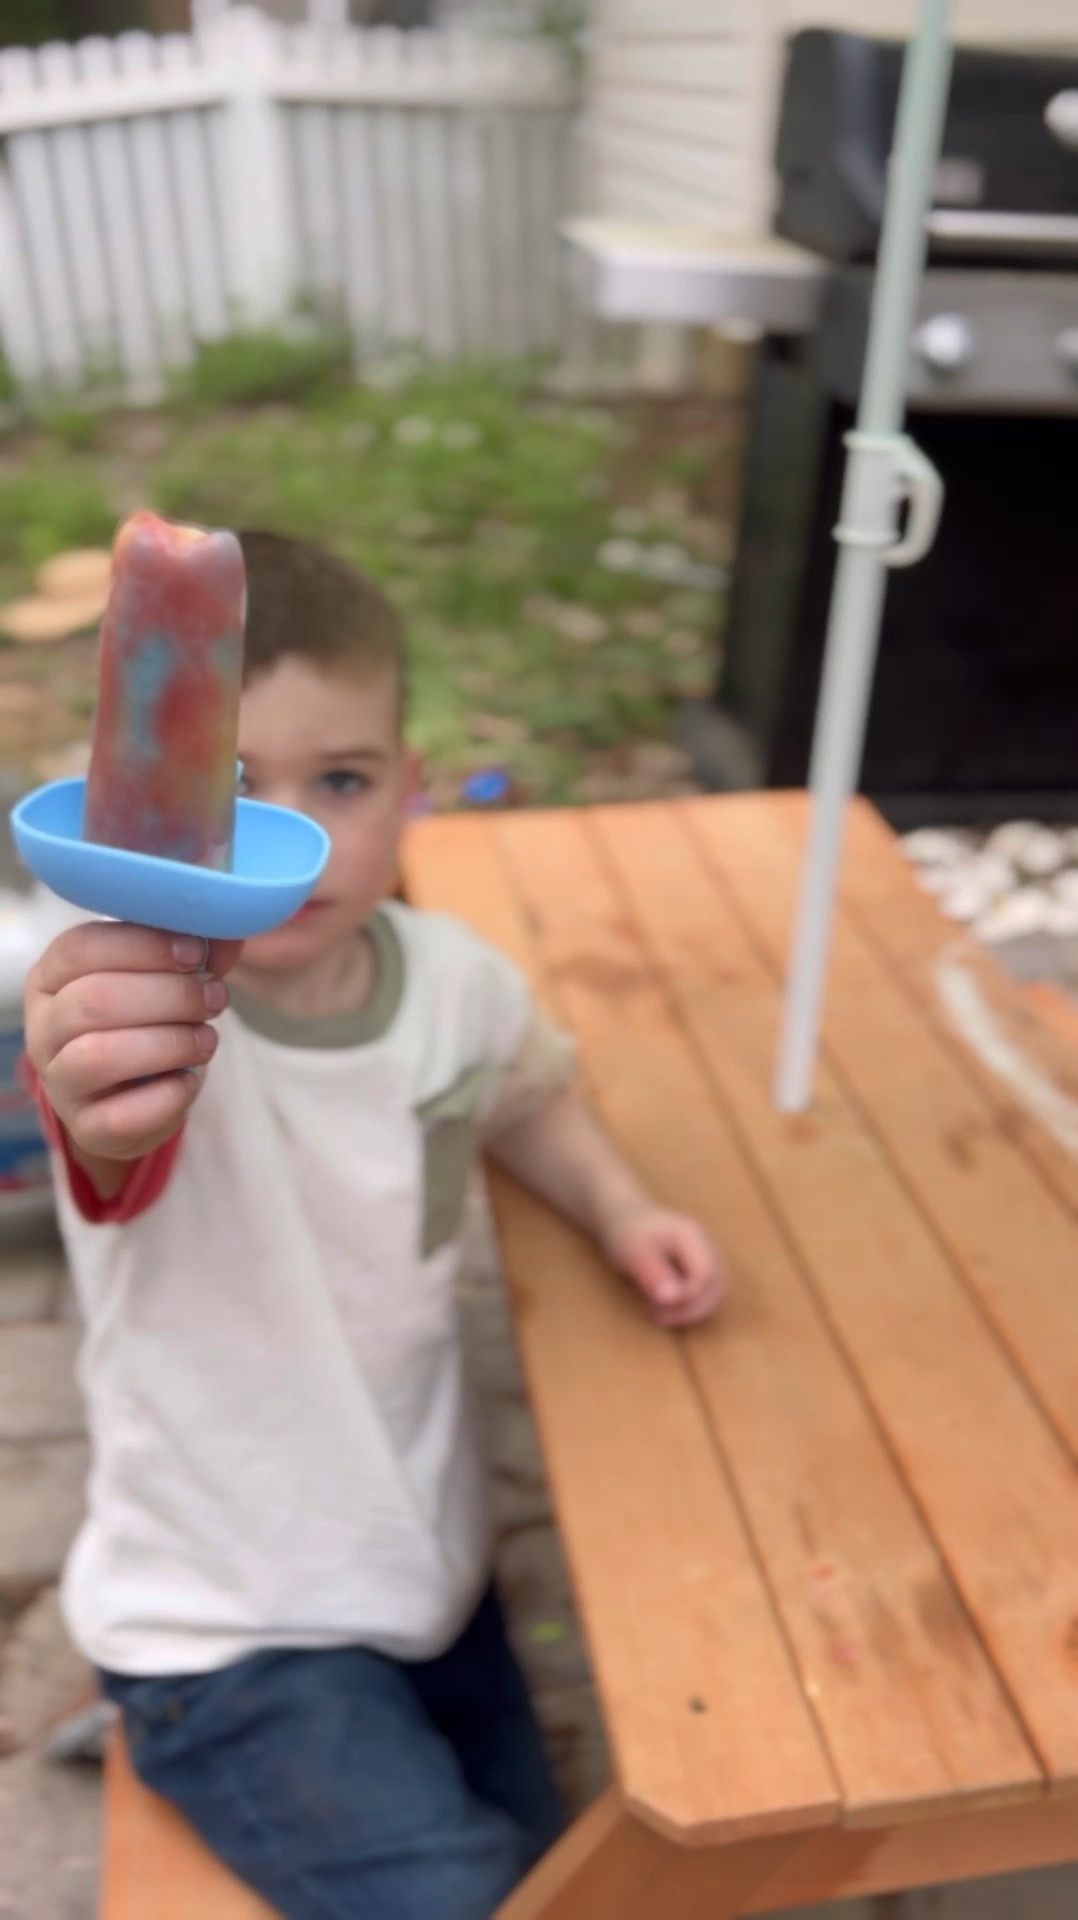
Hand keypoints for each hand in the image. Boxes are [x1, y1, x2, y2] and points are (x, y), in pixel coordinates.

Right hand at [25, 923, 241, 1168]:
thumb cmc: (144, 1021)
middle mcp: (44, 1028)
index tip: (194, 953)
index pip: (81, 949)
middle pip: (94, 1000)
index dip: (143, 947)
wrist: (133, 1097)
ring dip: (170, 1043)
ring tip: (206, 1039)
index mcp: (52, 977)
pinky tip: (189, 1080)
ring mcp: (59, 1082)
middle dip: (169, 995)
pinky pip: (121, 1115)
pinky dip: (168, 1095)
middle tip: (215, 997)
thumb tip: (226, 935)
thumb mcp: (161, 978)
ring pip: (99, 1056)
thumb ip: (190, 953)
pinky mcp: (87, 1127)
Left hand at [603, 1205, 727, 1327]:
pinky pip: (705, 1295)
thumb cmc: (627, 1232)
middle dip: (691, 1310)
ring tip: (659, 1316)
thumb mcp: (632, 1250)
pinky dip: (688, 1308)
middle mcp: (707, 1247)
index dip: (688, 1297)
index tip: (657, 1308)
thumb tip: (672, 1298)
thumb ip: (651, 1272)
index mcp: (693, 1236)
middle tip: (658, 1318)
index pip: (707, 1274)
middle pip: (717, 1286)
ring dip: (691, 1312)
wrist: (626, 1219)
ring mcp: (707, 1258)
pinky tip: (664, 1310)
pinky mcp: (700, 1271)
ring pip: (714, 1294)